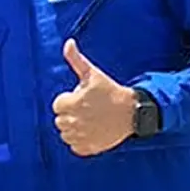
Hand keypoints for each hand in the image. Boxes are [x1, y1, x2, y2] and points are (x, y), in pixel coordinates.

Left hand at [51, 39, 136, 156]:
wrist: (131, 112)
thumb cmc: (110, 90)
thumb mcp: (92, 73)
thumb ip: (76, 59)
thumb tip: (68, 42)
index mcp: (72, 104)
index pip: (58, 104)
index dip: (69, 99)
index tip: (81, 97)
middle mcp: (73, 122)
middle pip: (60, 119)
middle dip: (70, 113)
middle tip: (87, 108)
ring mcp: (81, 136)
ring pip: (65, 134)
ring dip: (73, 127)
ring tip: (89, 119)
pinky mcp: (88, 148)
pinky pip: (74, 146)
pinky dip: (80, 141)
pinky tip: (90, 131)